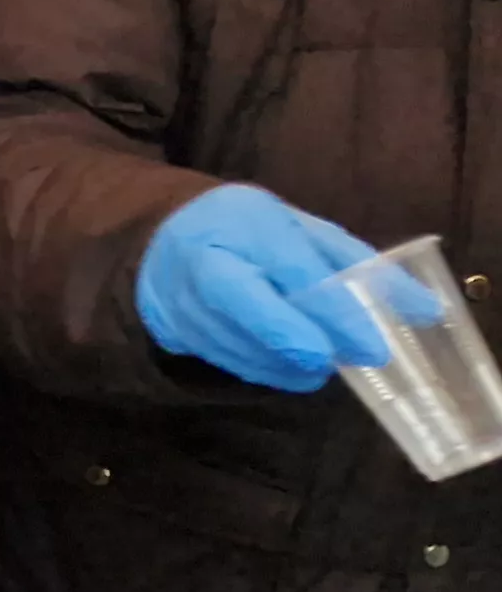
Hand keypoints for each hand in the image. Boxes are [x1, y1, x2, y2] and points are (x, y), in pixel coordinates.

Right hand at [134, 185, 414, 390]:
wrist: (164, 239)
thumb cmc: (251, 232)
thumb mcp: (305, 232)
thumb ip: (360, 268)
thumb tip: (426, 311)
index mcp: (246, 223)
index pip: (294, 271)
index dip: (334, 313)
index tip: (371, 347)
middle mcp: (203, 258)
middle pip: (251, 307)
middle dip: (299, 341)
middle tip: (336, 362)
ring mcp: (180, 297)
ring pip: (238, 343)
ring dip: (285, 363)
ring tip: (316, 364)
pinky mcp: (172, 330)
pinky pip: (224, 360)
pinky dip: (263, 369)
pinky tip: (285, 364)